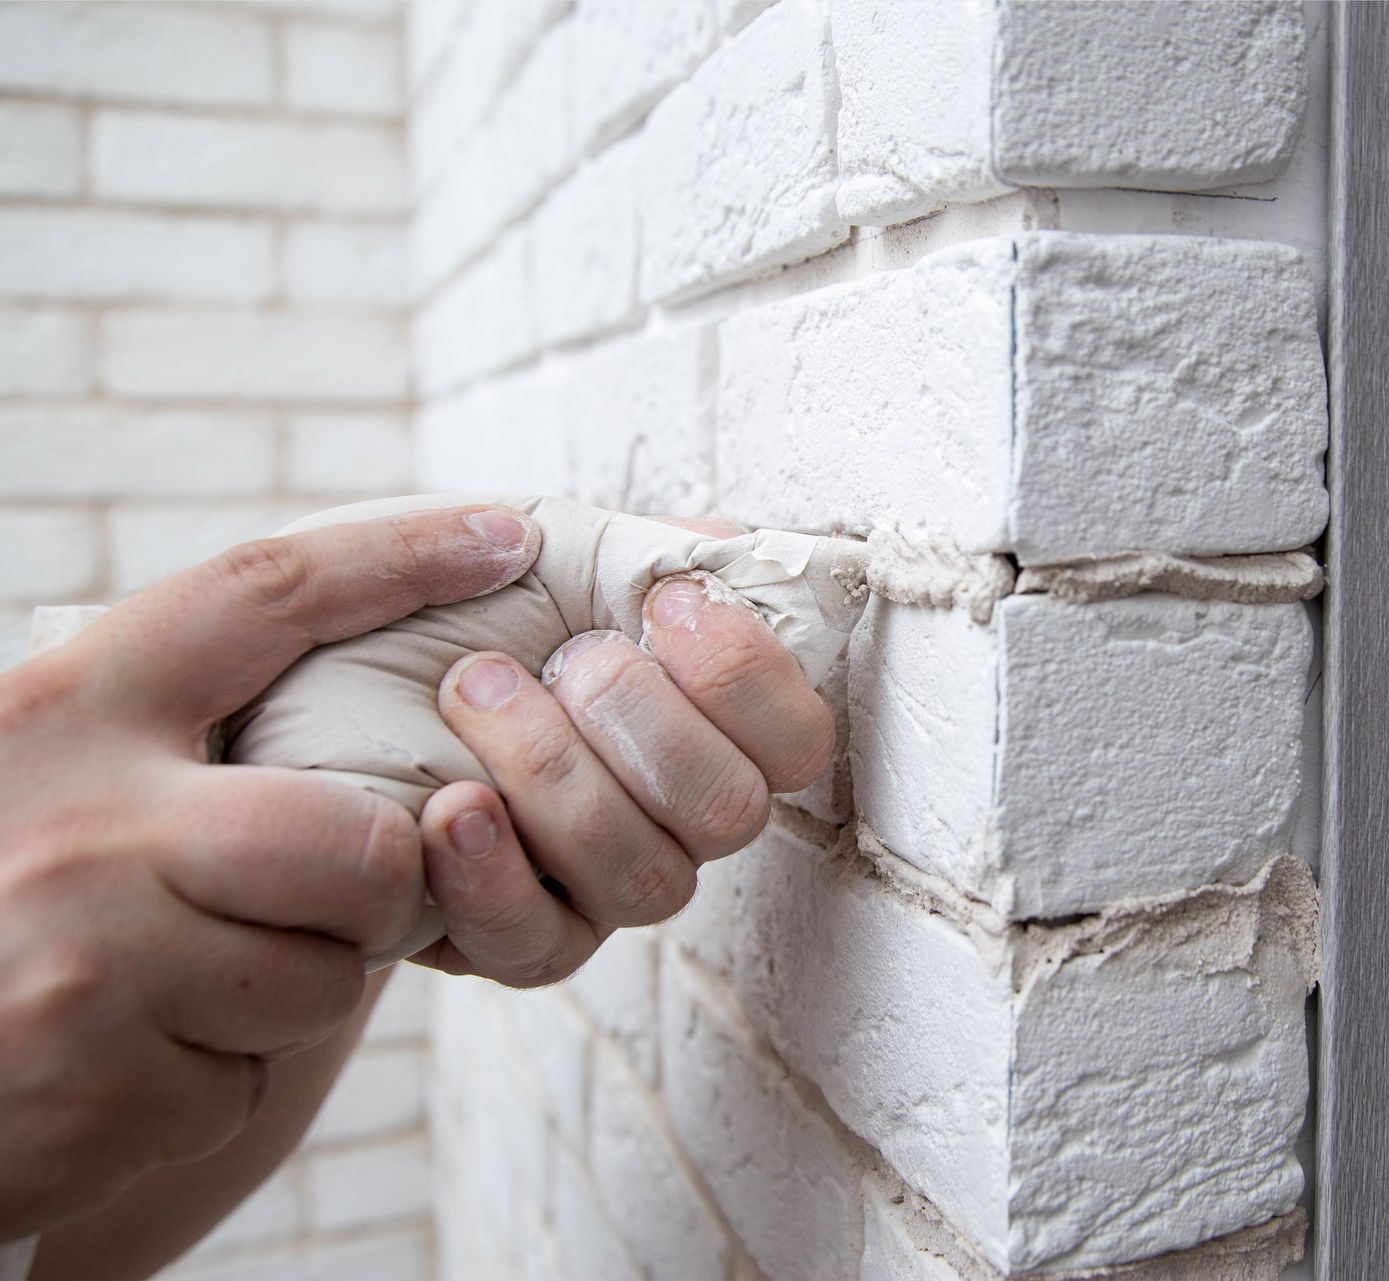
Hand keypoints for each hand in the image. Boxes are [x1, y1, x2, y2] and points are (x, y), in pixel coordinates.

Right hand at [0, 504, 540, 1238]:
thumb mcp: (36, 786)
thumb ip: (166, 743)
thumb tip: (363, 692)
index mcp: (62, 713)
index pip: (263, 595)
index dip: (399, 555)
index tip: (505, 531)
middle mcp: (81, 821)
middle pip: (363, 838)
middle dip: (375, 889)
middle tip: (311, 908)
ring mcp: (91, 960)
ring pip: (325, 976)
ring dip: (278, 1000)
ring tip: (159, 994)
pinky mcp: (104, 1086)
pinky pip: (251, 1080)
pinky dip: (205, 1087)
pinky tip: (111, 1071)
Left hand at [406, 518, 836, 987]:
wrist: (301, 663)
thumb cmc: (436, 600)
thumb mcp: (541, 544)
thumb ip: (644, 548)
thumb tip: (732, 551)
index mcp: (702, 719)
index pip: (795, 738)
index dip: (750, 678)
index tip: (665, 605)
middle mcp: (669, 814)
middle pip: (732, 812)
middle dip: (646, 723)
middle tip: (562, 657)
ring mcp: (596, 885)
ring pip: (647, 880)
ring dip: (559, 776)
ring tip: (471, 691)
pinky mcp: (512, 939)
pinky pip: (542, 945)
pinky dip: (497, 875)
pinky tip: (450, 808)